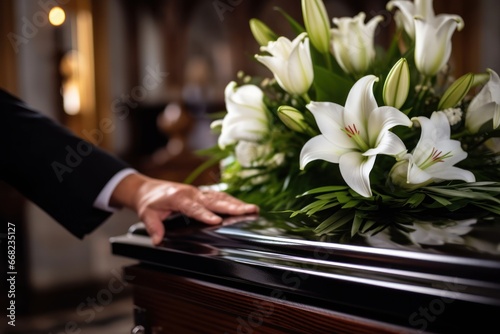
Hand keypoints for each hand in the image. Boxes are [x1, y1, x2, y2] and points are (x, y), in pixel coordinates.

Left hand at [110, 173, 258, 244]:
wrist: (147, 188)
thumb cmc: (149, 201)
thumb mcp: (147, 214)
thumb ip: (154, 227)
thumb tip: (158, 240)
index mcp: (178, 197)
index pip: (193, 207)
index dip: (205, 214)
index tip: (216, 220)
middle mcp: (191, 193)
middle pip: (214, 200)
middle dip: (232, 206)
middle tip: (248, 210)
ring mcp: (198, 192)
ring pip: (220, 197)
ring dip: (236, 203)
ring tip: (253, 209)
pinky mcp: (202, 194)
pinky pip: (219, 197)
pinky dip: (232, 202)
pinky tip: (244, 207)